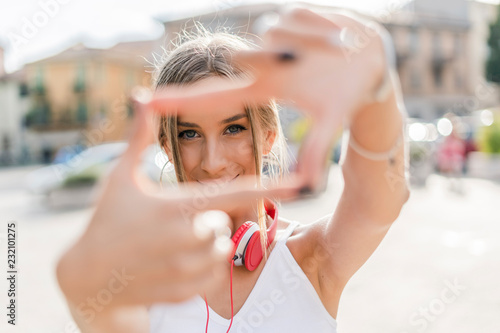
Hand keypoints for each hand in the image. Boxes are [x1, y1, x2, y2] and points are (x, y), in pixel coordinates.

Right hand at [56, 90, 301, 322]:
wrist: (88, 276)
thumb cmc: (106, 219)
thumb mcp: (121, 176)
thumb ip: (139, 138)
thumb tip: (142, 96)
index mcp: (175, 205)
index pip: (233, 193)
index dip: (269, 186)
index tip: (300, 181)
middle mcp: (185, 237)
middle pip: (225, 225)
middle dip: (209, 222)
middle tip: (179, 223)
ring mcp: (185, 268)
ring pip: (221, 251)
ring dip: (207, 246)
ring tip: (175, 243)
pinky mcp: (183, 292)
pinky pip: (212, 277)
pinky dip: (202, 269)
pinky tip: (175, 263)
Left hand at [148, 7, 389, 191]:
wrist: (372, 65)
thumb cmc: (346, 96)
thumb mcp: (330, 122)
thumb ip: (317, 149)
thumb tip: (309, 186)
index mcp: (263, 88)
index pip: (211, 95)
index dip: (177, 99)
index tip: (143, 101)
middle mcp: (262, 62)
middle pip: (245, 55)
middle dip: (271, 58)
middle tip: (299, 62)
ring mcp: (275, 36)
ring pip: (272, 32)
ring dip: (307, 44)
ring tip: (334, 50)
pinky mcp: (293, 12)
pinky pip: (296, 14)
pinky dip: (321, 27)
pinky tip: (338, 35)